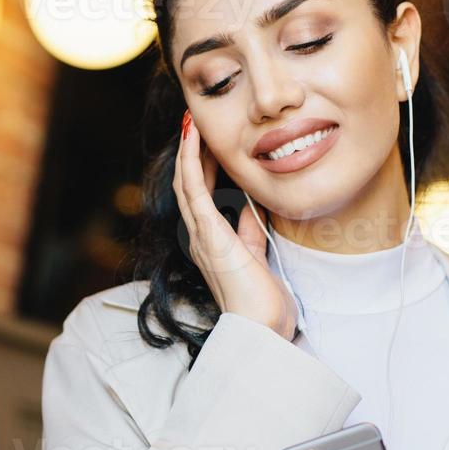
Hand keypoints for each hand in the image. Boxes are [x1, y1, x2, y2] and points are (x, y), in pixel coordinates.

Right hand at [173, 111, 295, 338]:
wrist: (262, 327)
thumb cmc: (262, 300)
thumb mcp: (258, 252)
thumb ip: (251, 227)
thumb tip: (254, 200)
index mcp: (210, 241)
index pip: (201, 194)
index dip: (203, 165)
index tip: (210, 140)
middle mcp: (198, 236)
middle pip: (188, 183)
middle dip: (191, 151)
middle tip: (194, 122)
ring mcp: (199, 234)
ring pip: (186, 182)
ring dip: (187, 149)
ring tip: (191, 122)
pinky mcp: (208, 234)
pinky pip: (194, 189)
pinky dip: (193, 161)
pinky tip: (195, 139)